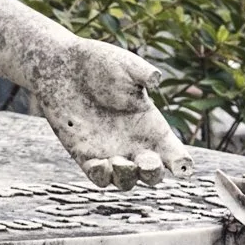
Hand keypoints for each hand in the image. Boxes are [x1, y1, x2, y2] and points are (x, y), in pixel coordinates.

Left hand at [31, 39, 193, 187]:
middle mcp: (134, 143)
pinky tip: (99, 164)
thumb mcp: (126, 64)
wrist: (62, 67)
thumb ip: (142, 72)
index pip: (173, 151)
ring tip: (119, 161)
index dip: (181, 163)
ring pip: (126, 181)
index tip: (182, 166)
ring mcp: (111, 152)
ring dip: (127, 177)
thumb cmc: (99, 63)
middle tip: (146, 162)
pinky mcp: (86, 156)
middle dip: (153, 174)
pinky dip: (102, 176)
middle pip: (152, 174)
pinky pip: (98, 178)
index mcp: (151, 125)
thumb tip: (155, 78)